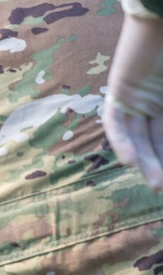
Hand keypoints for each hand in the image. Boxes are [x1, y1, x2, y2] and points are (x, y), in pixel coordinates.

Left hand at [103, 0, 162, 190]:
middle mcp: (154, 103)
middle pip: (156, 141)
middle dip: (161, 165)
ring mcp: (136, 98)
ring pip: (138, 137)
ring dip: (145, 161)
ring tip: (156, 183)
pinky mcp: (118, 91)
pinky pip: (116, 122)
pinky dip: (122, 141)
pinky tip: (130, 162)